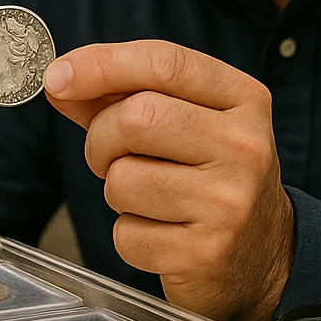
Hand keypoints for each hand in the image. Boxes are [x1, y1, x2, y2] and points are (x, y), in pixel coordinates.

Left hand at [43, 41, 292, 320]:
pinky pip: (126, 234)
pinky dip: (128, 236)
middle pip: (136, 118)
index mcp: (243, 99)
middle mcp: (244, 146)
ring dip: (115, 190)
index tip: (57, 77)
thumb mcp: (183, 122)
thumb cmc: (208, 177)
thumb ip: (120, 96)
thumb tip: (60, 80)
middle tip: (108, 156)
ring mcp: (229, 202)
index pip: (164, 63)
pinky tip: (161, 233)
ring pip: (123, 179)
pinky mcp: (207, 252)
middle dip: (101, 139)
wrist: (263, 257)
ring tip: (147, 197)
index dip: (102, 64)